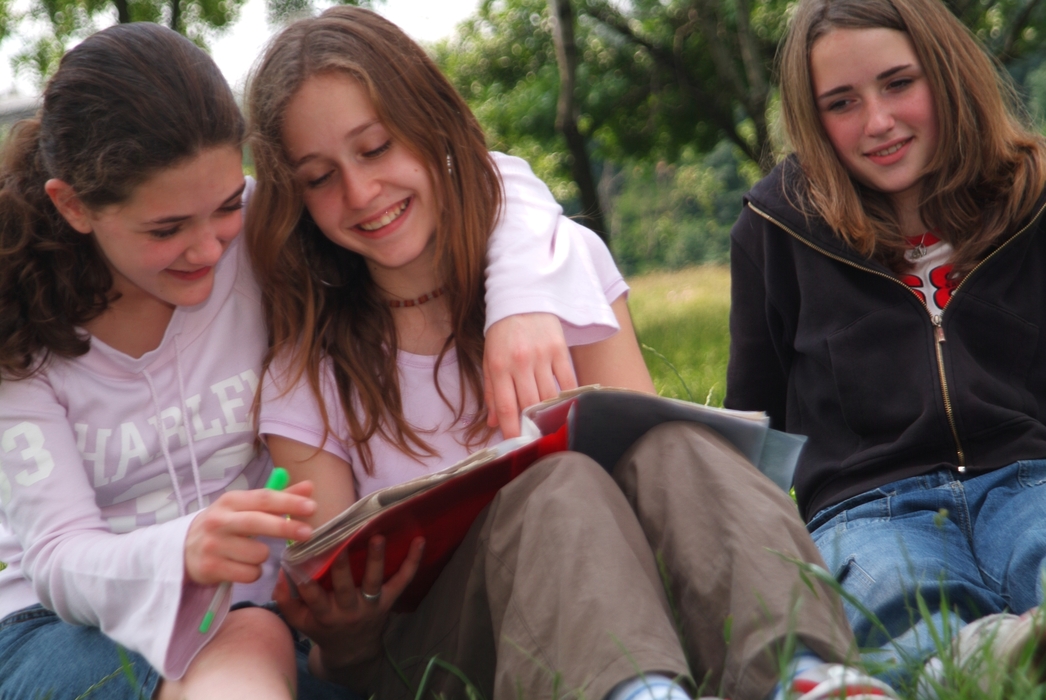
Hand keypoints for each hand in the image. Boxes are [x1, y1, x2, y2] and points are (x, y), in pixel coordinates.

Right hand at [184, 481, 315, 585]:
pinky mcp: (210, 568)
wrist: (185, 548)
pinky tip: (242, 566)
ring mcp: (213, 545)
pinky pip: (249, 574)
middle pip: (258, 522)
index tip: (312, 506)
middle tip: (308, 533)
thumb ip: (278, 499)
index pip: (263, 498)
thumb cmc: (226, 524)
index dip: (289, 502)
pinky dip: (253, 572)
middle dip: (286, 528)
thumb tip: (309, 487)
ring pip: (257, 554)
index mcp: (231, 501)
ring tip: (252, 552)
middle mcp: (219, 521)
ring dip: (264, 556)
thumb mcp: (246, 507)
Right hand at [275, 535, 424, 669]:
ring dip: (376, 560)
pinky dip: (412, 562)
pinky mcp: (388, 601)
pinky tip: (420, 541)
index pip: (313, 598)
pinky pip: (402, 582)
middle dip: (342, 567)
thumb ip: (285, 599)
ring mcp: (370, 606)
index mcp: (324, 615)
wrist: (352, 651)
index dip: (306, 583)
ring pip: (373, 582)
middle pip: (344, 588)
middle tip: (341, 544)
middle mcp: (348, 611)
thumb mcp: (301, 621)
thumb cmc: (323, 628)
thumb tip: (281, 572)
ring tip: (377, 537)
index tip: (301, 563)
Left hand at [483, 312, 576, 437]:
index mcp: (499, 366)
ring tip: (550, 426)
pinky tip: (566, 407)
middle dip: (532, 426)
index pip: (507, 407)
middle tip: (535, 439)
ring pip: (549, 396)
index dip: (512, 431)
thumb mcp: (489, 359)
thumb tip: (494, 422)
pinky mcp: (560, 350)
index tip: (517, 445)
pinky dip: (567, 397)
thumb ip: (491, 391)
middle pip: (530, 405)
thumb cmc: (502, 333)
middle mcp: (520, 363)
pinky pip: (567, 381)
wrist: (523, 298)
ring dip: (550, 414)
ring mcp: (542, 356)